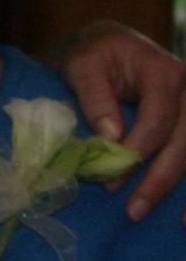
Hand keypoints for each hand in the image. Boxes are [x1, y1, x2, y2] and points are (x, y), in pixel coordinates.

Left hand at [55, 20, 185, 220]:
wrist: (113, 44)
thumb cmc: (96, 54)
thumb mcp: (84, 66)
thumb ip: (96, 98)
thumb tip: (111, 137)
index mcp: (164, 73)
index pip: (158, 119)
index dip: (138, 150)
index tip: (112, 174)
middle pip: (184, 142)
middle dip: (160, 179)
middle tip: (134, 210)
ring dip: (177, 186)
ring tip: (159, 216)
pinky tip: (185, 216)